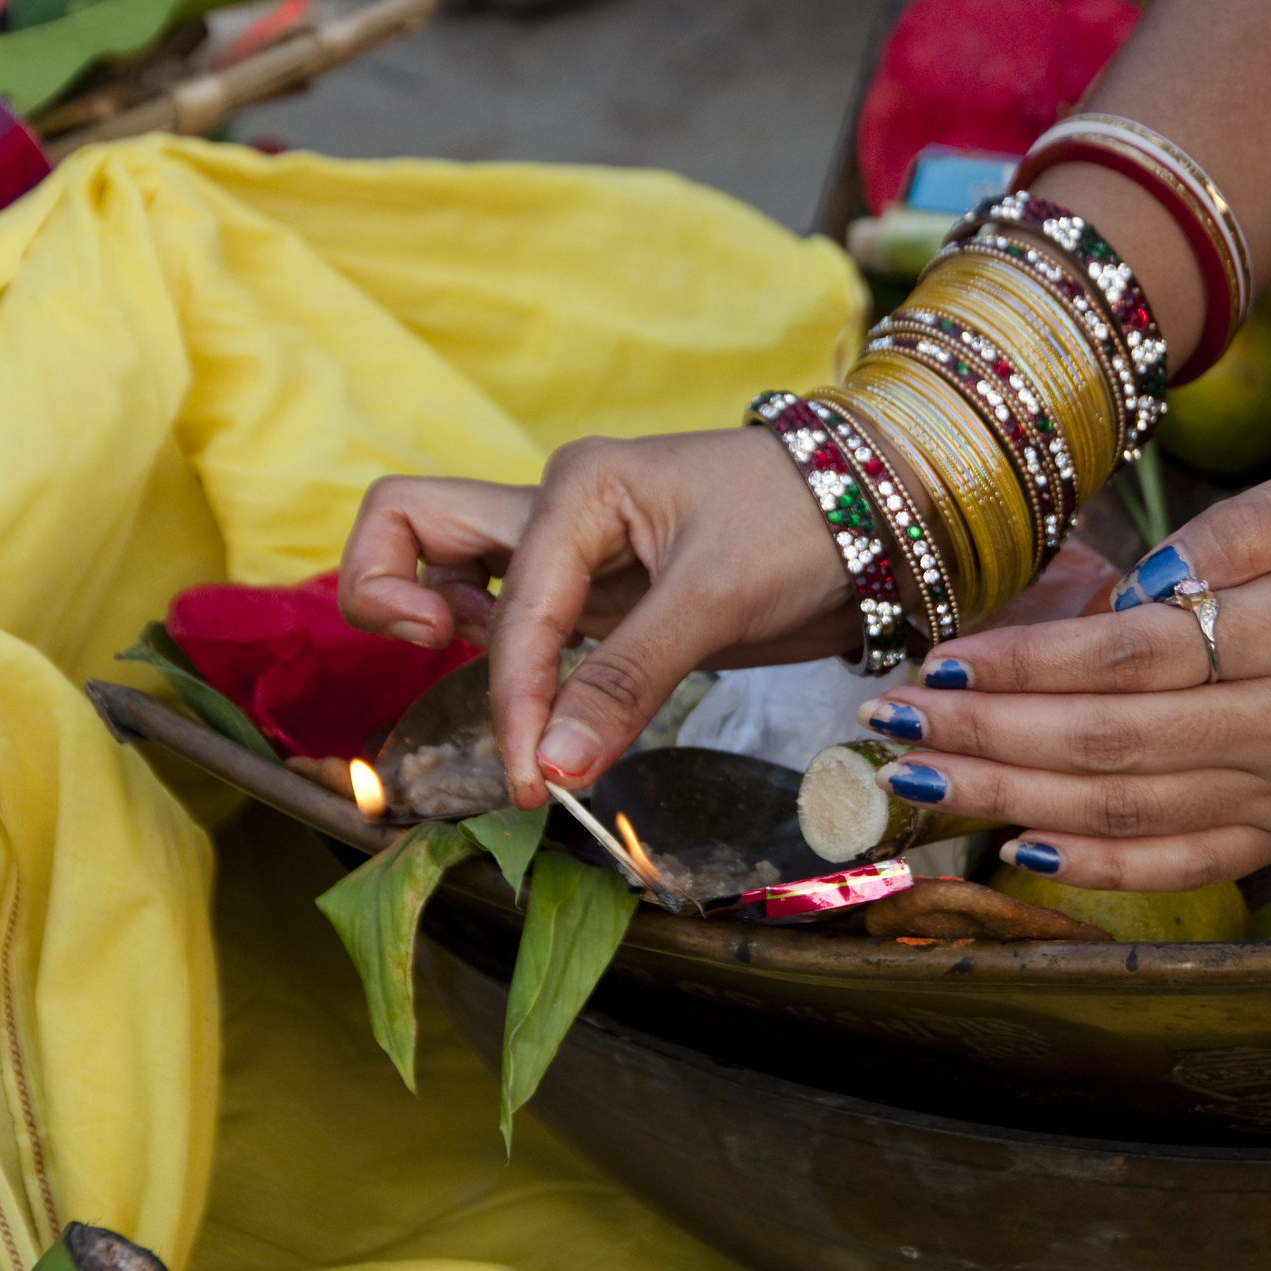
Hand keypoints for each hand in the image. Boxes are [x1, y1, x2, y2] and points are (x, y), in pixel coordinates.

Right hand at [339, 429, 860, 806]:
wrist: (880, 512)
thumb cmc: (805, 526)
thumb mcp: (718, 599)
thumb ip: (629, 680)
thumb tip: (550, 768)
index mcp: (578, 487)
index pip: (508, 611)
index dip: (513, 702)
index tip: (535, 784)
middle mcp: (557, 509)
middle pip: (411, 524)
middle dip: (389, 591)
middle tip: (439, 657)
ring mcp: (572, 550)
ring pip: (454, 571)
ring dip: (450, 630)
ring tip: (513, 698)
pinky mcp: (599, 592)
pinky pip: (516, 618)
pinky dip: (507, 659)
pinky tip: (544, 702)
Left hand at [851, 460, 1270, 889]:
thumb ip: (1243, 526)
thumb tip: (1140, 582)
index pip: (1131, 659)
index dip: (1026, 664)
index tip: (941, 656)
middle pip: (1105, 745)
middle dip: (984, 736)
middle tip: (890, 720)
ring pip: (1124, 815)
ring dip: (1008, 799)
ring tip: (916, 777)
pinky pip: (1179, 866)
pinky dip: (1094, 870)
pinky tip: (1014, 846)